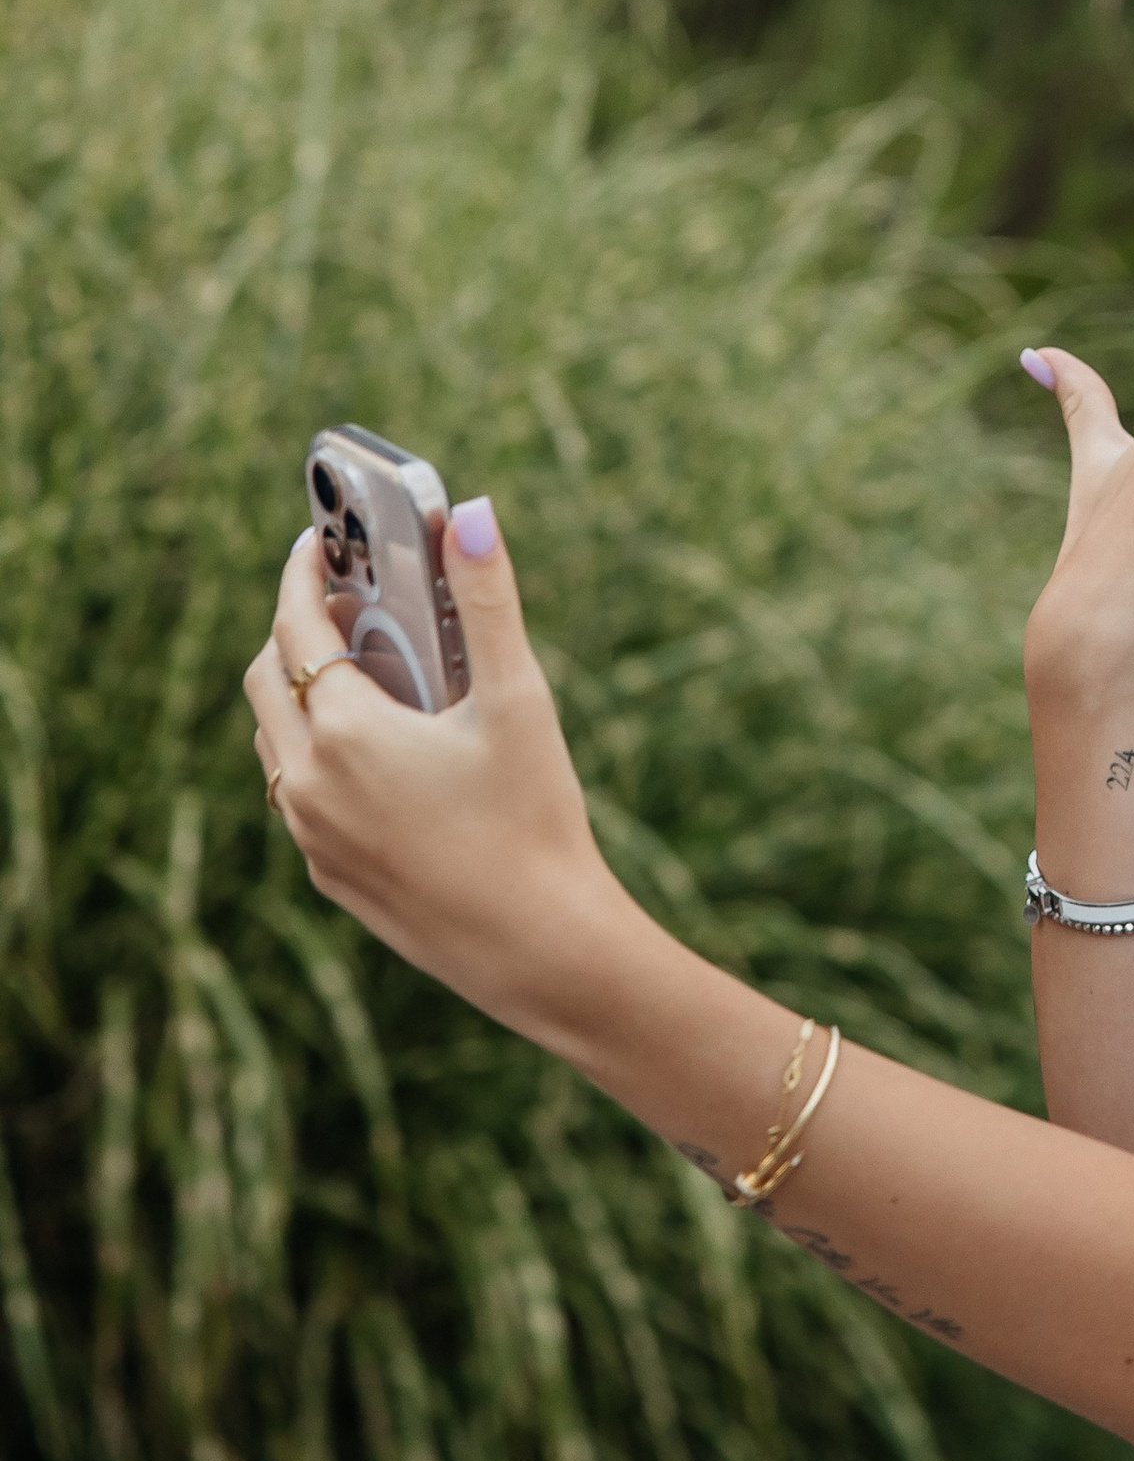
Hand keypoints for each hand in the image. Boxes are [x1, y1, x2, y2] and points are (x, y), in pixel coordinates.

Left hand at [244, 503, 633, 1038]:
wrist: (540, 947)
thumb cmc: (534, 820)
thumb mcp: (518, 700)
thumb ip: (488, 601)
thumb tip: (470, 513)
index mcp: (344, 731)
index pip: (294, 625)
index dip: (303, 572)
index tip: (318, 541)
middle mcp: (306, 784)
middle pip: (266, 678)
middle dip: (297, 628)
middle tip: (351, 600)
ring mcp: (310, 836)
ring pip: (275, 740)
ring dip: (304, 693)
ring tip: (371, 671)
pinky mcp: (329, 875)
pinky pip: (298, 795)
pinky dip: (319, 752)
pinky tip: (385, 752)